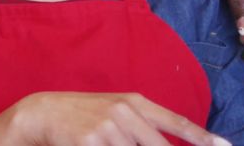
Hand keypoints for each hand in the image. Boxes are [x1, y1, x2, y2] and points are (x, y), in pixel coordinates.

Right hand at [0, 92, 227, 145]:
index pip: (175, 122)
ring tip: (112, 142)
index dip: (201, 136)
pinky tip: (102, 145)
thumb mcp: (113, 110)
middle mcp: (125, 112)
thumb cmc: (81, 114)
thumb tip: (166, 140)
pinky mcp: (91, 142)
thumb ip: (141, 124)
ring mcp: (108, 128)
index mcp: (134, 101)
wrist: (42, 112)